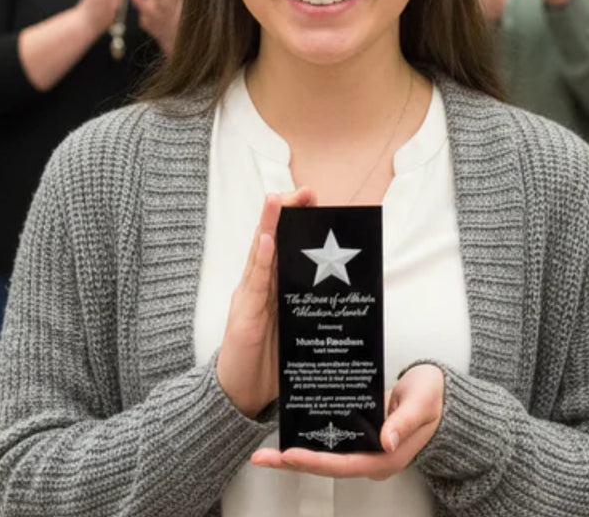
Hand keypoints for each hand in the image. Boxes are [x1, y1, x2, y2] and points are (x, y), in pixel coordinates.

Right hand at [217, 187, 316, 418]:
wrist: (242, 397)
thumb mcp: (298, 330)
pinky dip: (259, 259)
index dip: (296, 219)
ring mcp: (249, 297)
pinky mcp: (242, 315)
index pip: (284, 243)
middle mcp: (259, 285)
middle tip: (306, 191)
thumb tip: (347, 294)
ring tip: (278, 199)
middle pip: (271, 239)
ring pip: (260, 252)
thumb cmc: (272, 364)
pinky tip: (266, 239)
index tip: (314, 198)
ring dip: (269, 223)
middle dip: (287, 212)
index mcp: (274, 287)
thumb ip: (311, 308)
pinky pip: (253, 282)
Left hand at [252, 363, 444, 478]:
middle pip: (326, 465)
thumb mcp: (422, 403)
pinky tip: (292, 427)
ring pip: (324, 454)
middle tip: (262, 458)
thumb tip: (386, 440)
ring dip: (296, 452)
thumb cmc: (433, 397)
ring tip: (267, 450)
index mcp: (385, 457)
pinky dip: (310, 435)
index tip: (289, 455)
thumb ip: (405, 421)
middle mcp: (371, 456)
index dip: (314, 461)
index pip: (343, 464)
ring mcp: (364, 446)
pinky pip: (331, 438)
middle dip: (293, 462)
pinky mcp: (359, 432)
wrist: (440, 392)